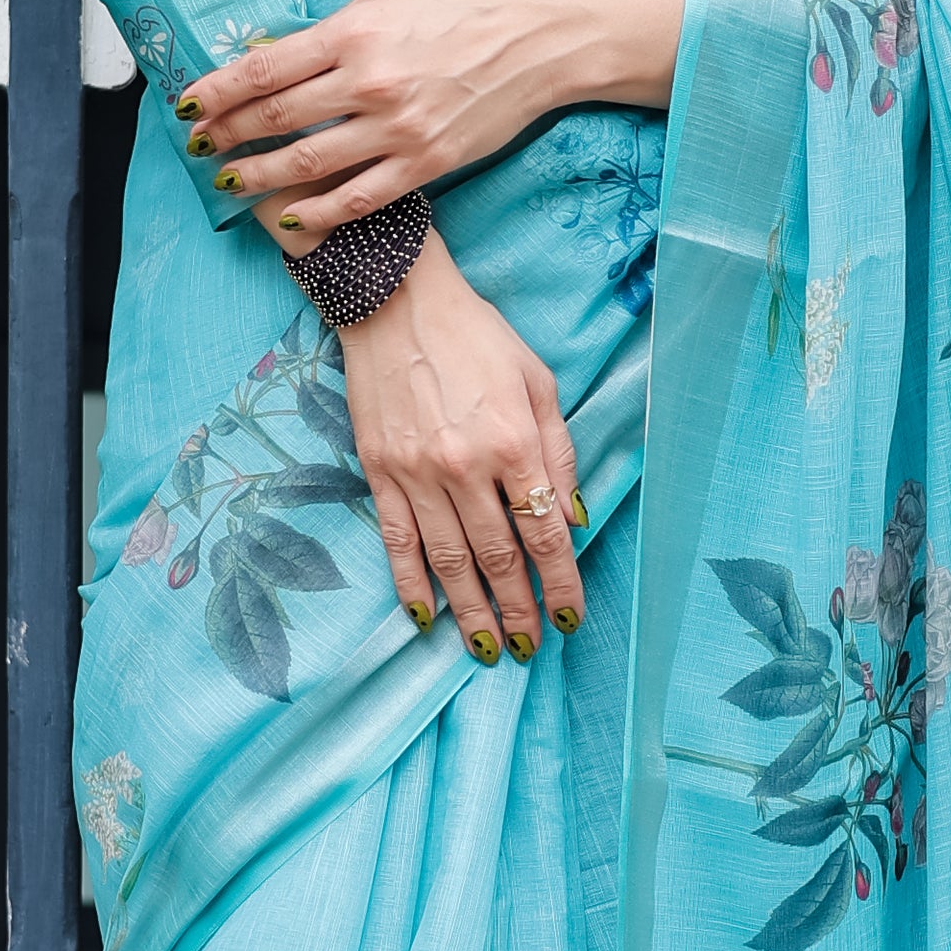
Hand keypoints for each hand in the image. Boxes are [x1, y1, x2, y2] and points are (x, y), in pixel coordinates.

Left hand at [179, 0, 683, 245]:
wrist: (535, 41)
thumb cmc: (461, 9)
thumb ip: (332, 27)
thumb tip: (280, 51)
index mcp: (353, 32)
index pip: (264, 67)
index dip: (217, 91)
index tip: (187, 106)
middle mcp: (368, 81)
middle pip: (276, 117)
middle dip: (228, 134)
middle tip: (200, 147)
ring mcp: (397, 127)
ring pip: (308, 163)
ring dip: (260, 176)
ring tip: (232, 181)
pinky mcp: (425, 163)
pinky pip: (358, 198)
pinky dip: (318, 213)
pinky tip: (290, 219)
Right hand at [341, 233, 585, 655]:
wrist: (395, 301)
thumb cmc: (477, 337)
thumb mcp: (538, 382)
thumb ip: (557, 453)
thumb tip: (571, 519)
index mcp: (512, 441)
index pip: (544, 532)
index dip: (560, 582)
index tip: (570, 616)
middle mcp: (465, 466)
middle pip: (498, 557)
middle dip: (519, 609)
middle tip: (532, 647)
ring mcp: (417, 472)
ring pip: (448, 561)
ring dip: (471, 612)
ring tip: (489, 649)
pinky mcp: (379, 471)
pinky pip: (397, 541)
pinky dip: (410, 583)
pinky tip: (425, 617)